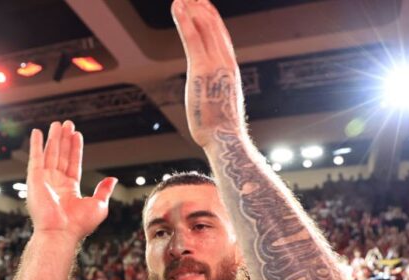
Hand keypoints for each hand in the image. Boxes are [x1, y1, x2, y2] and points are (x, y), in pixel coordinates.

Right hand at [26, 121, 116, 240]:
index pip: (73, 163)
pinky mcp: (34, 179)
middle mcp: (56, 183)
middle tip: (67, 123)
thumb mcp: (98, 205)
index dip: (75, 148)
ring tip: (57, 124)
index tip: (77, 134)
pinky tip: (37, 132)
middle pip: (61, 156)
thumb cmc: (79, 224)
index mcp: (70, 189)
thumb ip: (104, 190)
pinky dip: (35, 144)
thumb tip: (113, 179)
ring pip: (50, 154)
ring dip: (53, 138)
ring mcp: (44, 180)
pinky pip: (34, 158)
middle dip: (64, 139)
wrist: (61, 232)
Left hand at [172, 0, 245, 146]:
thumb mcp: (220, 104)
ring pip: (204, 27)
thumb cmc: (221, 129)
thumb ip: (215, 93)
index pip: (221, 37)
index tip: (203, 5)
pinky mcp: (201, 69)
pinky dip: (185, 20)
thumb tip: (211, 96)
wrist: (225, 138)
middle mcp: (225, 62)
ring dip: (192, 9)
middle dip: (201, 8)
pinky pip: (193, 38)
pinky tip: (178, 7)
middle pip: (214, 27)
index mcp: (230, 70)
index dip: (212, 18)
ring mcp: (215, 64)